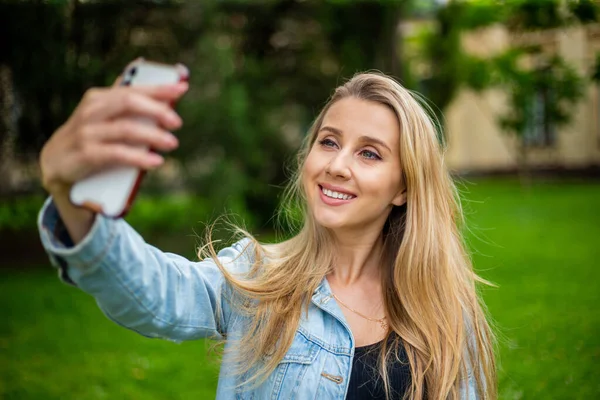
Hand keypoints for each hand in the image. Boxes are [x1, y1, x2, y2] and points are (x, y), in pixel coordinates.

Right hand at [40, 76, 187, 195]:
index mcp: (99, 98)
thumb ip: (122, 99)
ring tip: (172, 143)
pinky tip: (155, 162)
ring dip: (153, 136)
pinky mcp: (86, 154)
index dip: (159, 88)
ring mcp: (87, 132)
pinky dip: (139, 157)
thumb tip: (142, 68)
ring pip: (125, 128)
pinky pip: (117, 153)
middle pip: (129, 103)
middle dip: (157, 110)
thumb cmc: (88, 138)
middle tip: (177, 122)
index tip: (182, 88)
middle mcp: (91, 111)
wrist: (56, 165)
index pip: (133, 89)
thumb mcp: (102, 116)